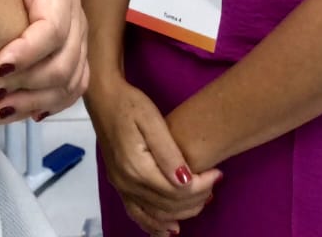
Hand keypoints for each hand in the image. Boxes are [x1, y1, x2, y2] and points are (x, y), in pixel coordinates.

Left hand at [0, 0, 89, 120]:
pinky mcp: (70, 48)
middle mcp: (72, 9)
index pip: (54, 25)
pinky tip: (23, 110)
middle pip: (66, 58)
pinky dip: (53, 102)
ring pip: (72, 77)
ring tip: (0, 108)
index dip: (30, 50)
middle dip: (31, 82)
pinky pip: (74, 83)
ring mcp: (75, 32)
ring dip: (38, 98)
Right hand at [86, 72, 218, 233]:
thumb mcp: (152, 120)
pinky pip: (137, 214)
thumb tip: (185, 180)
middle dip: (197, 199)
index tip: (217, 173)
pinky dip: (154, 225)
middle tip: (214, 183)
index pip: (177, 191)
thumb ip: (168, 152)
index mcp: (136, 167)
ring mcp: (121, 187)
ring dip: (182, 213)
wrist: (103, 98)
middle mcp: (126, 183)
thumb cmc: (129, 104)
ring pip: (156, 214)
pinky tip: (170, 229)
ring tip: (203, 200)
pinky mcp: (119, 186)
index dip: (202, 187)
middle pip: (169, 206)